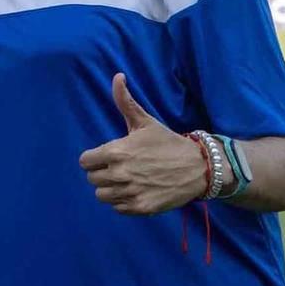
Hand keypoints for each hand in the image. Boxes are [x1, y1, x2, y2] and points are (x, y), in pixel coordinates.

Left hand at [77, 73, 207, 215]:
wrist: (199, 167)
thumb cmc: (168, 142)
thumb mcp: (145, 122)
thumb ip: (126, 101)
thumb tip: (117, 76)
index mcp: (117, 151)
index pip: (85, 161)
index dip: (94, 158)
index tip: (107, 156)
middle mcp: (120, 173)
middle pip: (92, 179)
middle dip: (102, 173)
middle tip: (120, 168)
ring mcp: (130, 192)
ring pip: (102, 195)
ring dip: (111, 189)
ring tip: (127, 180)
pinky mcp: (141, 208)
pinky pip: (117, 208)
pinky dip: (123, 202)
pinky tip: (136, 191)